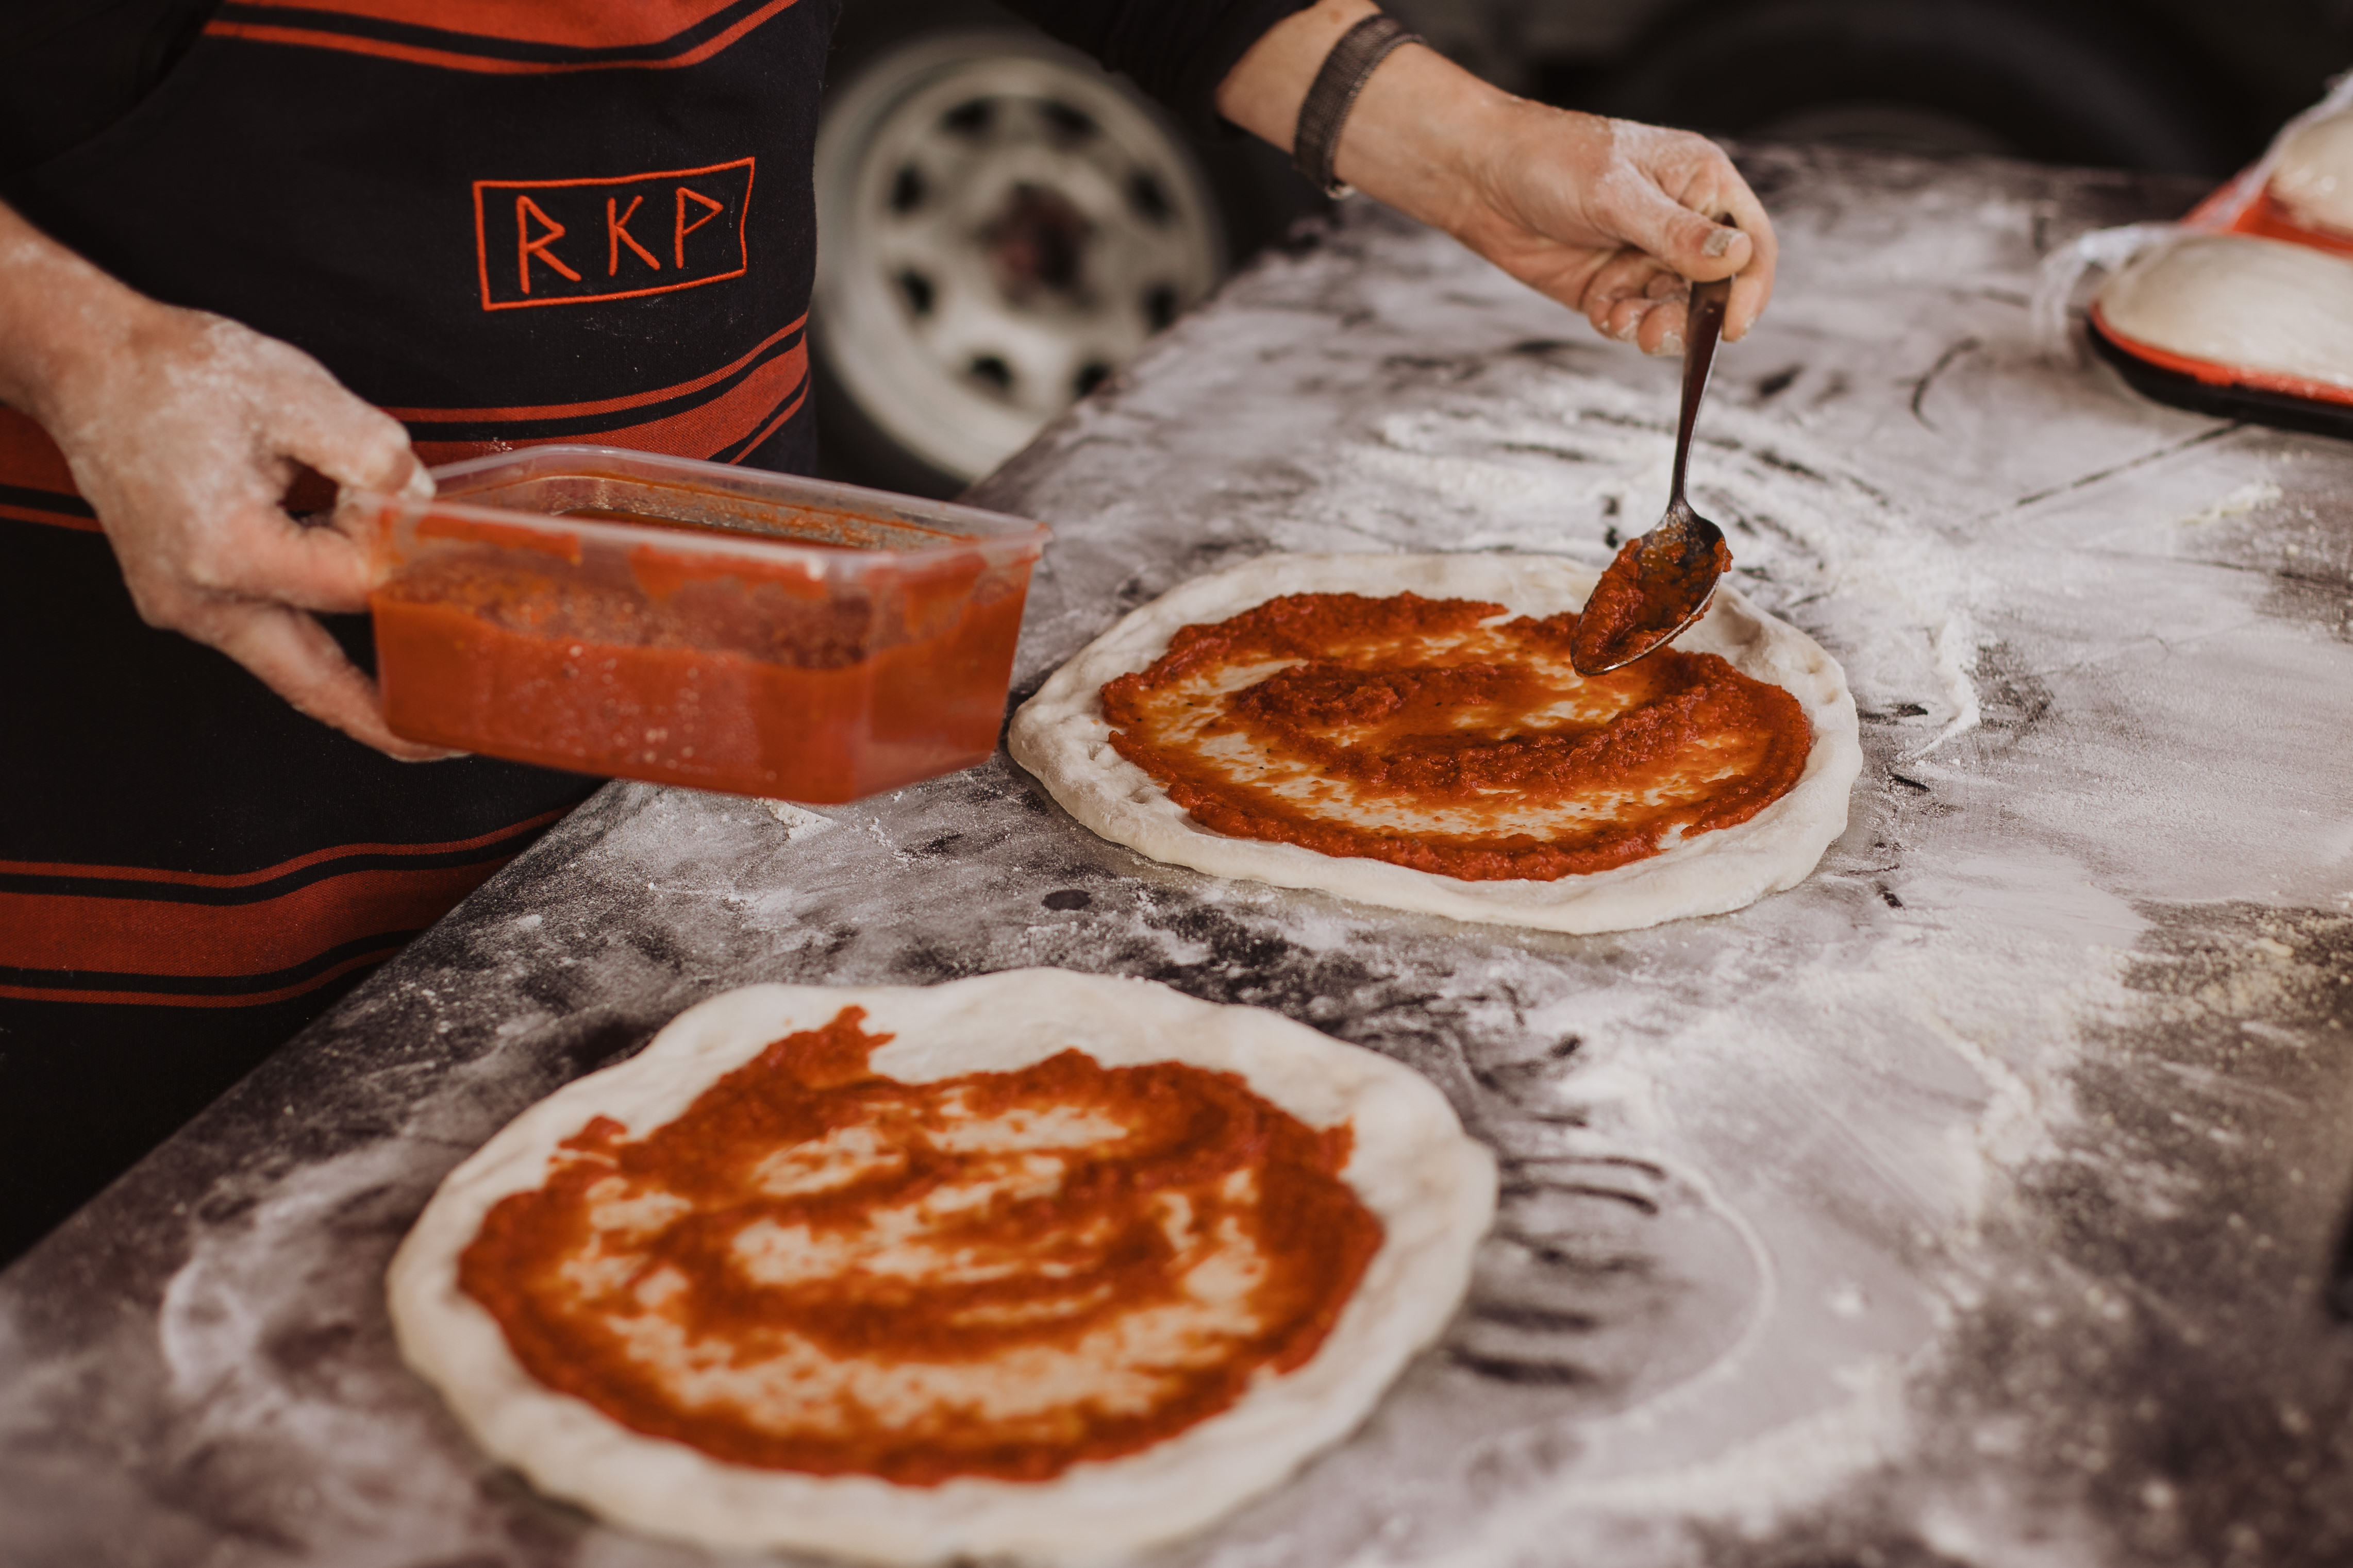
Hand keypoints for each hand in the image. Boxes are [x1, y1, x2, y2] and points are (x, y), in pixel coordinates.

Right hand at [0, 202, 449, 758]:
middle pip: (312, 686)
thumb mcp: (292, 391)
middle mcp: (196, 598)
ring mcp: (185, 607)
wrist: (91, 368)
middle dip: (384, 722)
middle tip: (448, 740)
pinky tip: (369, 651)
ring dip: (356, 684)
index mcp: (224, 550)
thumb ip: (372, 451)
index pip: (351, 586)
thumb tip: (421, 501)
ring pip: (291, 671)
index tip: (444, 549)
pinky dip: (322, 645)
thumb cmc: (175, 377)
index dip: (406, 565)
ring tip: (425, 702)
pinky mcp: (188, 600)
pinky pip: (269, 640)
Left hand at [1216, 0, 1776, 354]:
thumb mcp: (1616, 195)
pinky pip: (1632, 320)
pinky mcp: (1611, 287)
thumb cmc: (1550, 163)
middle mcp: (1680, 224)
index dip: (1749, 288)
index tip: (1733, 327)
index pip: (1751, 244)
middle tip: (1657, 334)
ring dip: (1655, 326)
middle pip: (1713, 290)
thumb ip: (1675, 232)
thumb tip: (1735, 258)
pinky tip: (1601, 311)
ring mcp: (1645, 258)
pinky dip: (1621, 323)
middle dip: (1690, 318)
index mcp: (1700, 184)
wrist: (1481, 178)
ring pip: (1673, 312)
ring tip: (1621, 320)